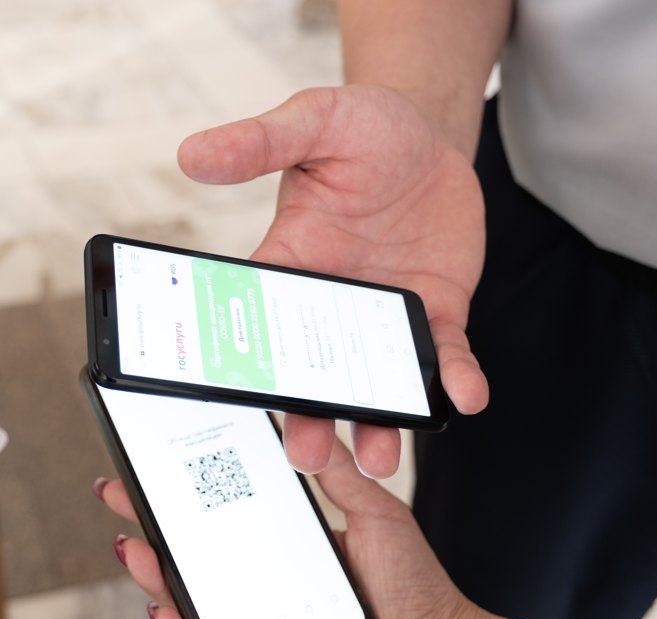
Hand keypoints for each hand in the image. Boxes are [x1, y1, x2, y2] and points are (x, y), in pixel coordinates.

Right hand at [96, 437, 477, 618]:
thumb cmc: (412, 585)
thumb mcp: (377, 513)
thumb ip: (341, 476)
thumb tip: (305, 431)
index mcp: (286, 537)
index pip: (222, 505)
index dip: (184, 484)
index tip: (151, 457)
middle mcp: (265, 574)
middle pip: (194, 548)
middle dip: (149, 520)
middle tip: (115, 492)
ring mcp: (259, 617)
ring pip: (192, 597)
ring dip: (154, 573)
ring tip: (133, 548)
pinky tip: (164, 610)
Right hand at [178, 85, 488, 476]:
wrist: (430, 136)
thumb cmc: (363, 127)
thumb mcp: (312, 121)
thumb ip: (259, 141)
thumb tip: (191, 155)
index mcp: (288, 265)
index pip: (257, 321)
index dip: (245, 363)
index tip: (240, 401)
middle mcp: (330, 301)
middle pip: (313, 371)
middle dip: (309, 416)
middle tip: (306, 457)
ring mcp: (383, 313)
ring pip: (377, 380)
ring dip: (378, 421)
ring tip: (378, 458)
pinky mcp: (434, 313)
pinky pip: (444, 356)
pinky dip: (455, 380)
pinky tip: (465, 398)